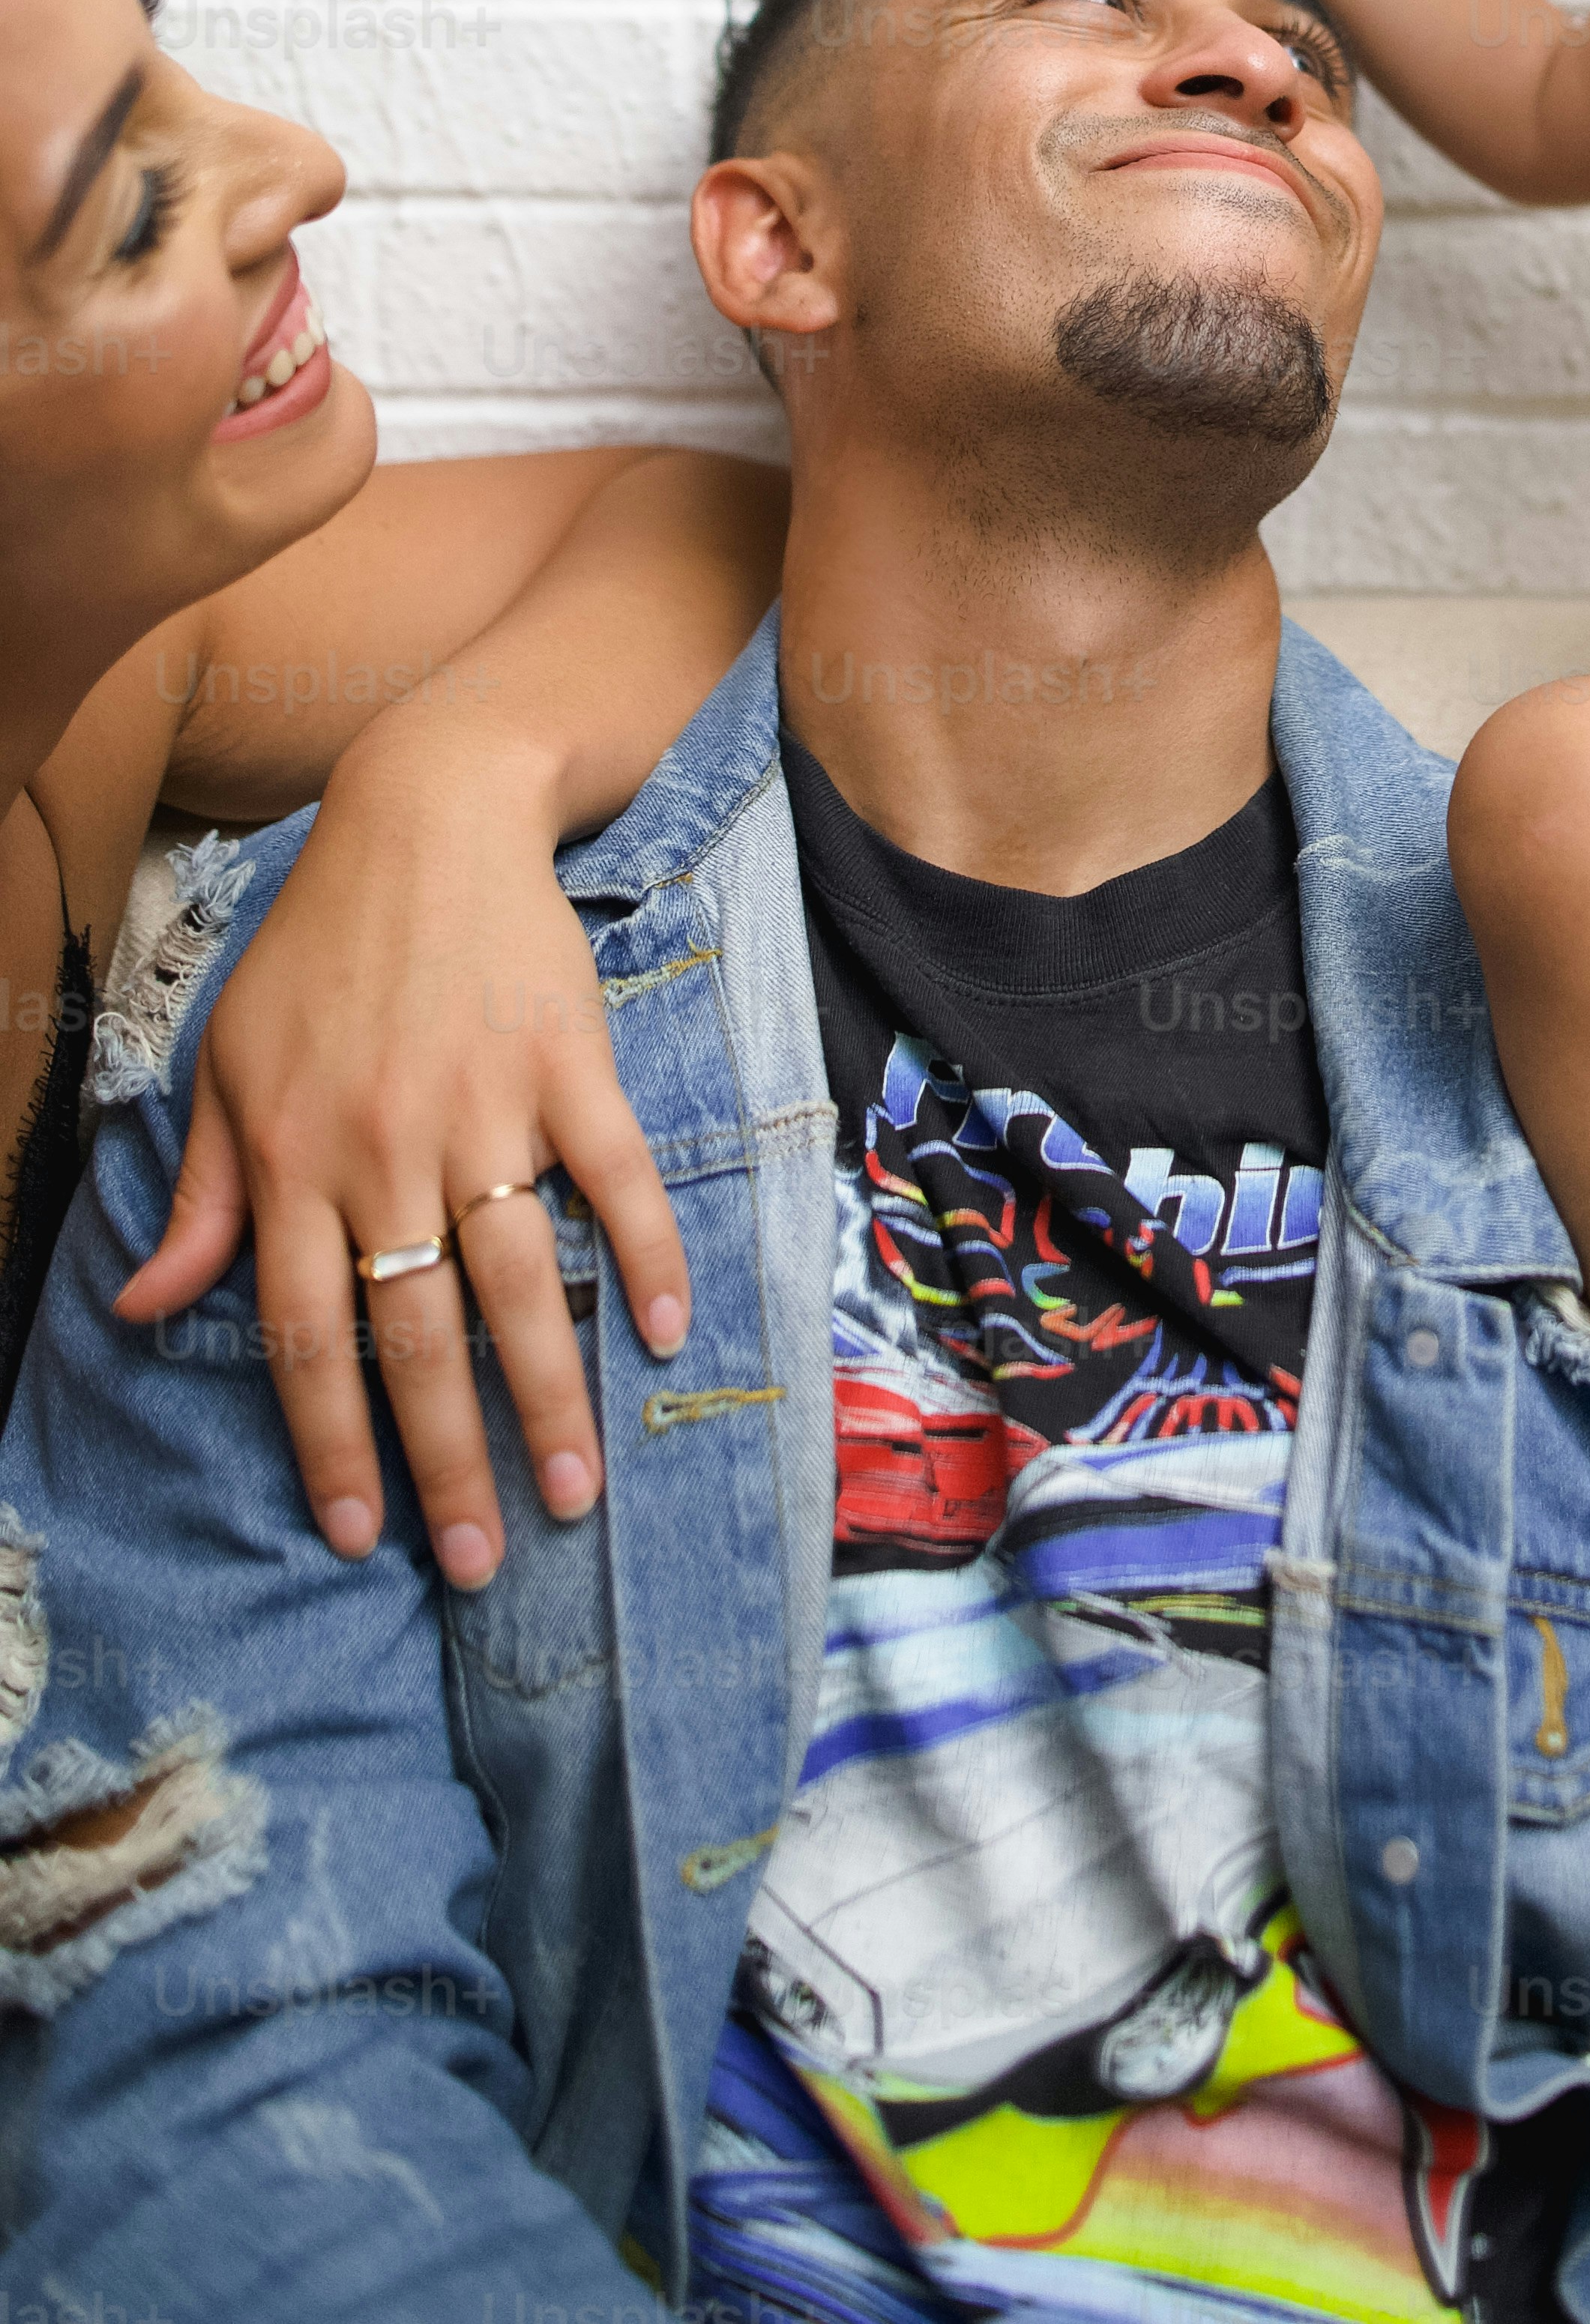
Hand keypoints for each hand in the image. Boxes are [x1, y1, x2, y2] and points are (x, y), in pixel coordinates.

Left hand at [114, 719, 688, 1581]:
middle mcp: (385, 1150)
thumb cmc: (319, 948)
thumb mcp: (227, 1064)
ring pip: (516, 1281)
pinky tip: (660, 1333)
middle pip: (417, 1336)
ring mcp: (483, 1108)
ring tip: (578, 1491)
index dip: (334, 1446)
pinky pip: (614, 1177)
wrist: (425, 817)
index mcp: (294, 1160)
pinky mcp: (568, 1064)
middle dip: (450, 1462)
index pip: (309, 1336)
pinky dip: (644, 1255)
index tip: (362, 1534)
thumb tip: (143, 1311)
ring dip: (550, 1397)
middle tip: (483, 1559)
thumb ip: (198, 1198)